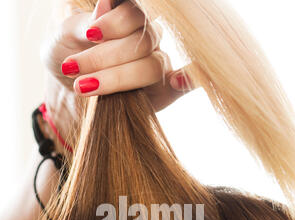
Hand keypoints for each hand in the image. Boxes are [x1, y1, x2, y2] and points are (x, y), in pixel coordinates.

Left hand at [42, 0, 192, 124]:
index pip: (135, 14)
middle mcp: (147, 38)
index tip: (90, 34)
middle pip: (142, 42)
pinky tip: (178, 81)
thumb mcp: (64, 35)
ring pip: (152, 66)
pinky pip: (184, 85)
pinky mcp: (162, 92)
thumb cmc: (65, 55)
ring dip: (118, 78)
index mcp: (126, 17)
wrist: (65, 90)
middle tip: (72, 68)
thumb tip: (107, 5)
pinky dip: (187, 81)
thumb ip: (83, 22)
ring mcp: (156, 63)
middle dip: (105, 57)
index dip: (116, 22)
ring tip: (82, 86)